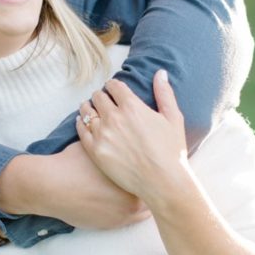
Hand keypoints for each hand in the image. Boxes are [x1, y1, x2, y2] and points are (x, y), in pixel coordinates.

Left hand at [76, 70, 191, 201]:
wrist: (163, 182)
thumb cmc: (172, 151)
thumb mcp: (173, 119)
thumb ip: (165, 94)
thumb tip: (160, 72)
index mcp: (132, 107)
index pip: (114, 86)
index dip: (113, 85)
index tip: (113, 88)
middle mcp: (114, 117)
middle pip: (98, 96)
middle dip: (101, 96)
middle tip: (102, 100)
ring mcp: (102, 134)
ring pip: (86, 111)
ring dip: (88, 107)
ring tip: (91, 108)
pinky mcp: (94, 150)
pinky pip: (81, 129)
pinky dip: (81, 123)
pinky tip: (83, 122)